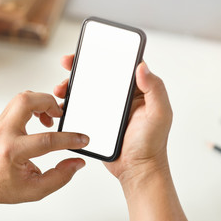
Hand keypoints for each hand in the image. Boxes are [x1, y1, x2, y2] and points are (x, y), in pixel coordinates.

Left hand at [0, 91, 88, 214]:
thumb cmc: (1, 186)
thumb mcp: (35, 190)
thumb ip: (59, 177)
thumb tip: (76, 162)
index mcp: (12, 152)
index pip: (46, 140)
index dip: (69, 139)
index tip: (81, 140)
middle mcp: (5, 133)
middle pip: (27, 102)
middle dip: (50, 103)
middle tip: (60, 115)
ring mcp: (1, 124)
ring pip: (22, 97)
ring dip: (42, 101)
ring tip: (51, 117)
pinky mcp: (1, 121)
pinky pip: (19, 102)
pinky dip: (34, 105)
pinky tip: (40, 117)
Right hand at [55, 55, 172, 186]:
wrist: (137, 170)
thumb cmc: (152, 144)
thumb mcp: (159, 115)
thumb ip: (155, 90)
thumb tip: (142, 66)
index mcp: (138, 90)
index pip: (120, 65)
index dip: (105, 54)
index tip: (89, 50)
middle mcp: (122, 96)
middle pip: (99, 74)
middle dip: (81, 67)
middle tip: (67, 64)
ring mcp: (108, 108)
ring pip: (87, 90)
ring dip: (72, 85)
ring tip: (61, 88)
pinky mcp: (97, 121)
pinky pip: (82, 107)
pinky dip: (70, 103)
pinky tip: (62, 105)